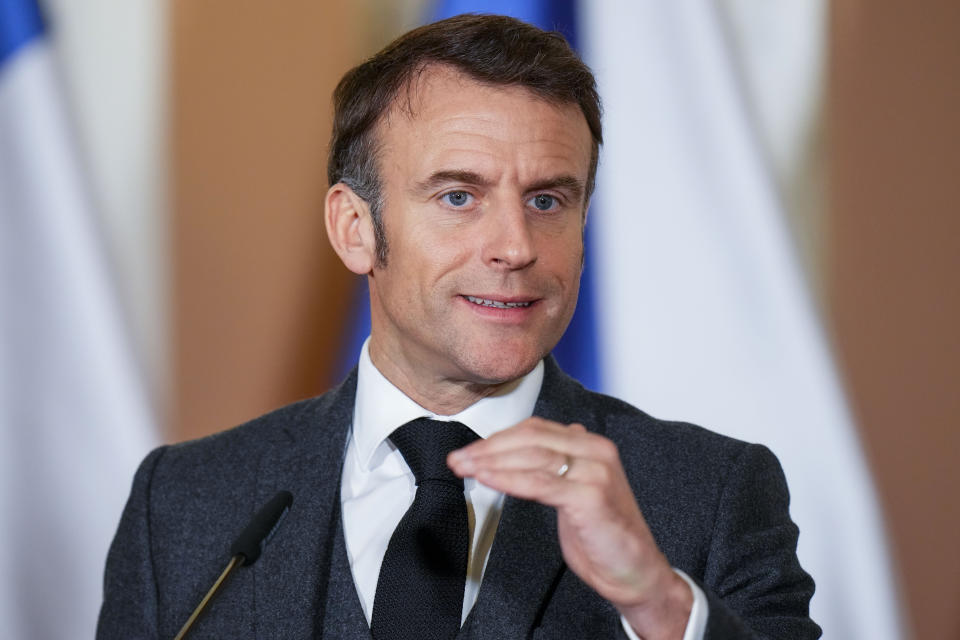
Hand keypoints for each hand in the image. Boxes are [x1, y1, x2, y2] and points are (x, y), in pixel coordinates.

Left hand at [447, 417, 691, 638]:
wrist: (635, 572)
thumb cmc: (604, 535)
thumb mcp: (578, 490)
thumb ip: (561, 463)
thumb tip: (540, 440)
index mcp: (592, 445)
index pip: (535, 430)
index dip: (498, 438)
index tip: (470, 451)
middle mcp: (596, 451)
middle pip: (530, 439)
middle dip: (488, 448)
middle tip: (458, 459)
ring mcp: (595, 471)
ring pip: (532, 457)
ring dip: (491, 461)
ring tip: (464, 468)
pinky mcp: (590, 495)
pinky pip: (540, 483)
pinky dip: (508, 479)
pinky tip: (486, 479)